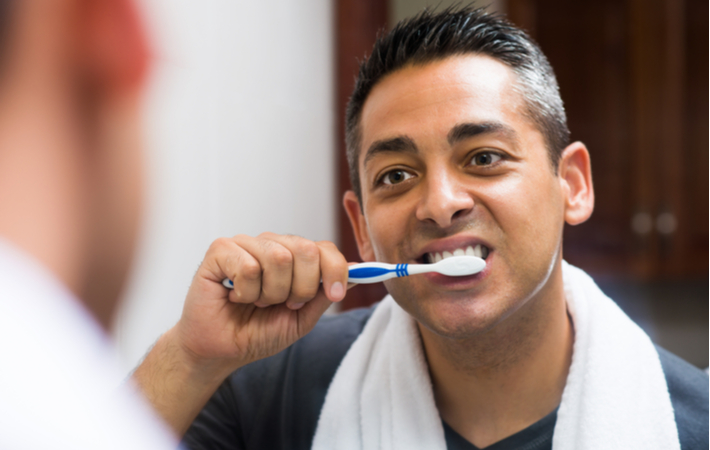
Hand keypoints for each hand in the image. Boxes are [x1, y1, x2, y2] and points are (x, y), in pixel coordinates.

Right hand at [174, 232, 347, 371]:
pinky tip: (235, 296)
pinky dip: (246, 291)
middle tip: (283, 304)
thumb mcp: (302, 318)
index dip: (335, 270)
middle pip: (305, 250)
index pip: (323, 247)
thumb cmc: (257, 332)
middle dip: (301, 288)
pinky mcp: (220, 250)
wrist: (221, 350)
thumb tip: (358, 272)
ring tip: (256, 302)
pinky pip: (248, 266)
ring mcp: (246, 244)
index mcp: (293, 256)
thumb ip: (326, 294)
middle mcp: (271, 244)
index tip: (336, 294)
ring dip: (271, 293)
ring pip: (278, 257)